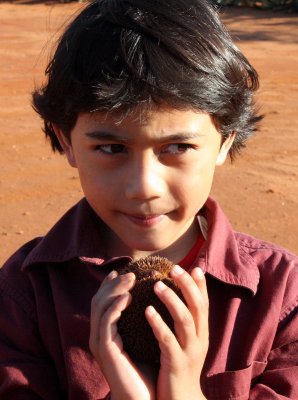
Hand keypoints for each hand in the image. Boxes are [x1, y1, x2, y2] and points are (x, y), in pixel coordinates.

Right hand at [89, 271, 155, 399]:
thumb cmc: (148, 369)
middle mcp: (100, 335)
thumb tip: (158, 296)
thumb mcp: (145, 338)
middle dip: (112, 283)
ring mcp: (100, 342)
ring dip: (114, 291)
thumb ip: (145, 318)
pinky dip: (114, 307)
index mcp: (108, 332)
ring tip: (131, 279)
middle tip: (129, 273)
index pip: (104, 301)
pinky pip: (106, 323)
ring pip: (99, 307)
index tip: (125, 271)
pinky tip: (127, 298)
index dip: (112, 284)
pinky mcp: (105, 350)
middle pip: (98, 300)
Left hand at [145, 266, 208, 399]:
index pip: (204, 303)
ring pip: (184, 320)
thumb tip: (179, 297)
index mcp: (202, 332)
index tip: (194, 267)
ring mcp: (189, 351)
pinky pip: (167, 340)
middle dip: (187, 285)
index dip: (201, 285)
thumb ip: (185, 321)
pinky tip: (147, 311)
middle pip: (198, 307)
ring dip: (171, 300)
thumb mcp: (187, 342)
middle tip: (174, 268)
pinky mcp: (176, 363)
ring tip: (156, 284)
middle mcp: (200, 339)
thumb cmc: (180, 366)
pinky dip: (158, 323)